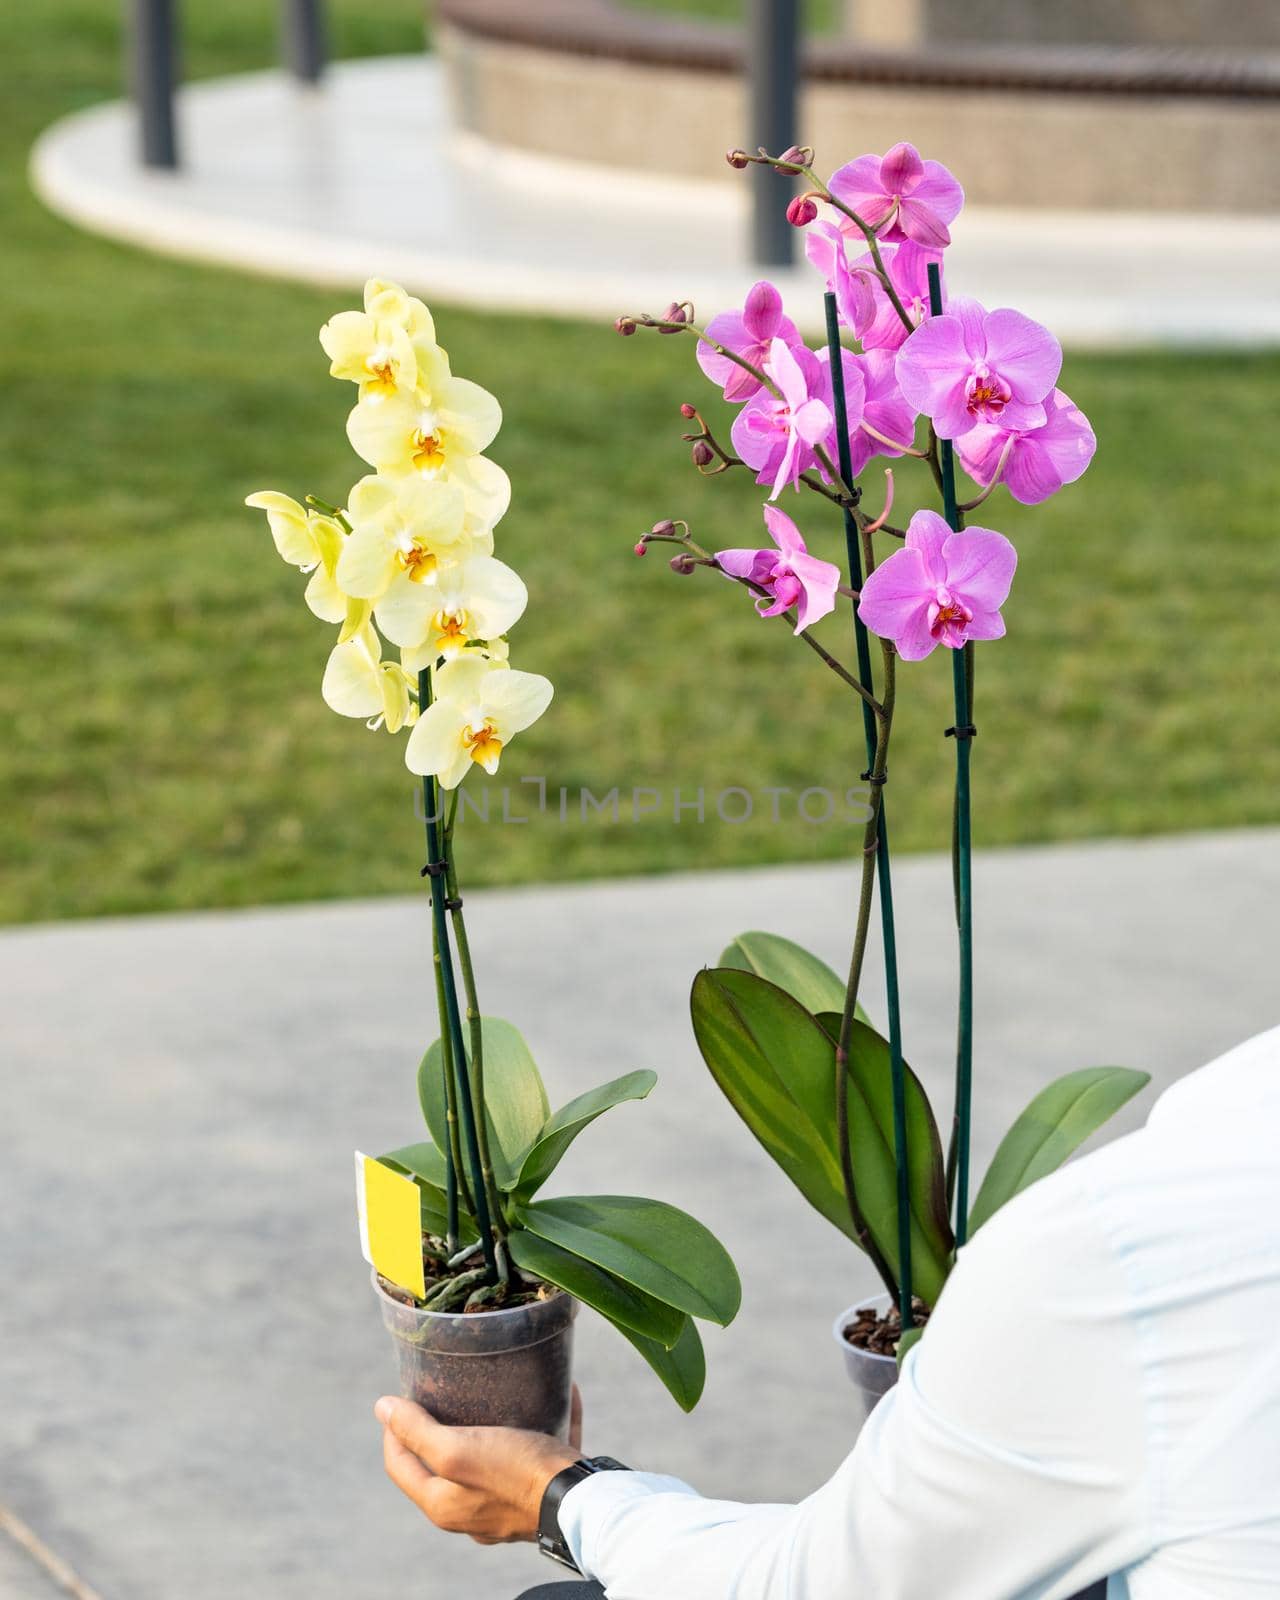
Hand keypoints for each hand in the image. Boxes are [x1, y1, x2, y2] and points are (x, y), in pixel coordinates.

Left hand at [375, 1387, 583, 1544]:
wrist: (580, 1501)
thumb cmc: (516, 1474)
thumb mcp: (457, 1450)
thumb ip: (417, 1433)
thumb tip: (381, 1408)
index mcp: (442, 1505)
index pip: (399, 1465)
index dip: (393, 1429)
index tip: (402, 1396)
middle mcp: (468, 1512)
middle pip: (440, 1465)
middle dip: (437, 1428)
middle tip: (446, 1391)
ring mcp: (504, 1506)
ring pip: (486, 1461)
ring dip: (486, 1428)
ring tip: (494, 1393)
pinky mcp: (537, 1494)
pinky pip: (532, 1453)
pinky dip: (538, 1424)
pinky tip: (556, 1395)